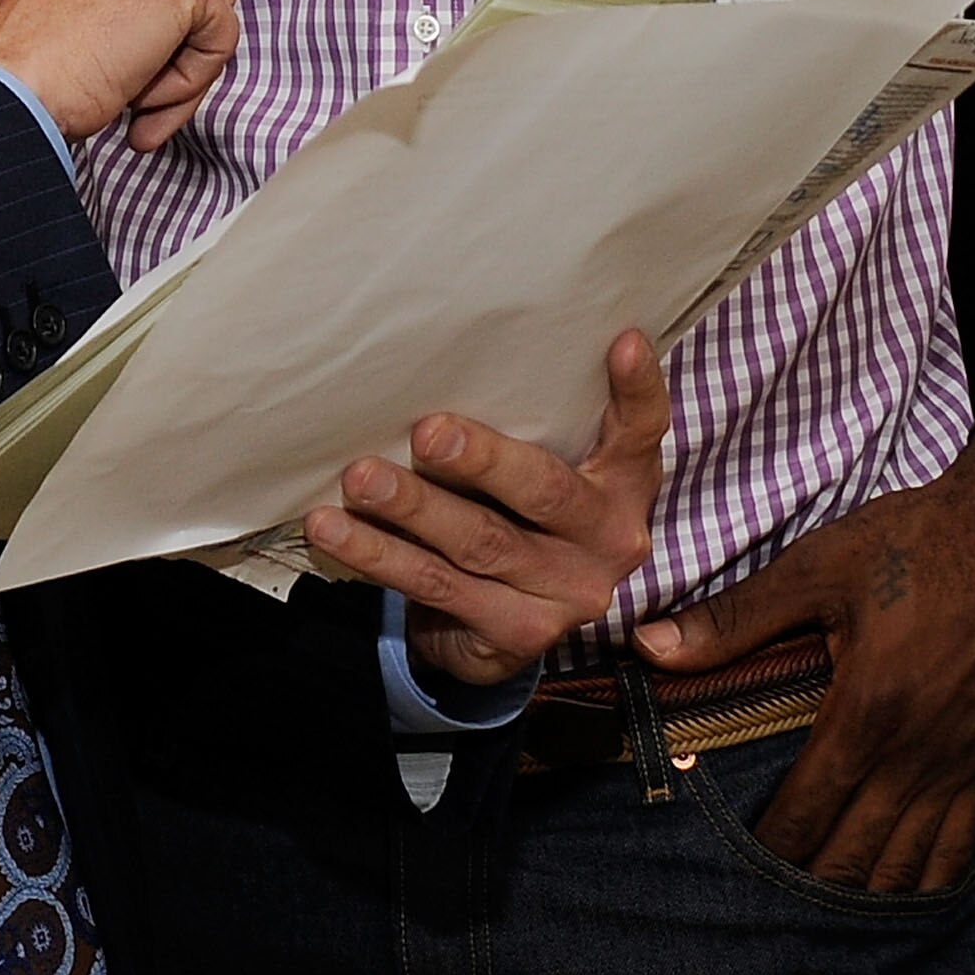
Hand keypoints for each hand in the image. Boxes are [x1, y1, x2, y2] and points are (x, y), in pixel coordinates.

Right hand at [0, 0, 286, 151]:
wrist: (10, 86)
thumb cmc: (26, 69)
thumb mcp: (75, 20)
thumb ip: (124, 7)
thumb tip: (164, 39)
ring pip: (215, 12)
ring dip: (185, 69)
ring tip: (136, 99)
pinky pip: (217, 44)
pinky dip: (186, 85)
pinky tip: (140, 96)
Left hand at [303, 333, 670, 685]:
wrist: (505, 627)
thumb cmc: (518, 517)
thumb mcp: (542, 472)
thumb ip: (531, 426)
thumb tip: (445, 349)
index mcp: (622, 484)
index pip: (640, 431)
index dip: (638, 388)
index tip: (623, 341)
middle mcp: (608, 539)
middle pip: (544, 490)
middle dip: (482, 459)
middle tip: (427, 431)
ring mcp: (566, 593)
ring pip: (480, 541)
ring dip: (413, 508)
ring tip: (361, 479)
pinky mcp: (518, 633)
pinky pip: (436, 585)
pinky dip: (379, 555)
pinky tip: (334, 529)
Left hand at [635, 423, 974, 890]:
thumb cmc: (915, 541)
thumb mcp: (817, 568)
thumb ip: (734, 618)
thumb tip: (650, 645)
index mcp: (870, 711)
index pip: (809, 809)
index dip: (771, 848)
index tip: (735, 874)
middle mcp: (919, 753)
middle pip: (861, 855)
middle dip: (814, 885)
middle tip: (769, 911)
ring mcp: (963, 761)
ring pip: (913, 862)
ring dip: (871, 895)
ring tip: (826, 919)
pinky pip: (964, 842)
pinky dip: (932, 877)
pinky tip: (908, 895)